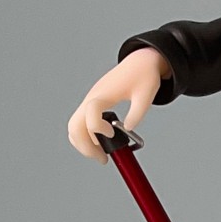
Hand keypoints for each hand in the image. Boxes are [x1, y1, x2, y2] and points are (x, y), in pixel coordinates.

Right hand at [67, 47, 169, 162]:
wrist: (139, 62)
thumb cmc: (143, 75)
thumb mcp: (146, 95)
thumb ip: (137, 113)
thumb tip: (128, 130)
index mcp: (104, 94)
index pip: (90, 113)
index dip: (97, 127)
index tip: (112, 134)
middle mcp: (92, 98)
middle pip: (75, 125)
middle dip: (86, 146)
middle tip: (103, 159)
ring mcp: (89, 101)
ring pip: (74, 126)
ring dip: (83, 144)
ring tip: (101, 155)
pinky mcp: (91, 104)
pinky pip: (79, 123)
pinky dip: (84, 137)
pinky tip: (100, 145)